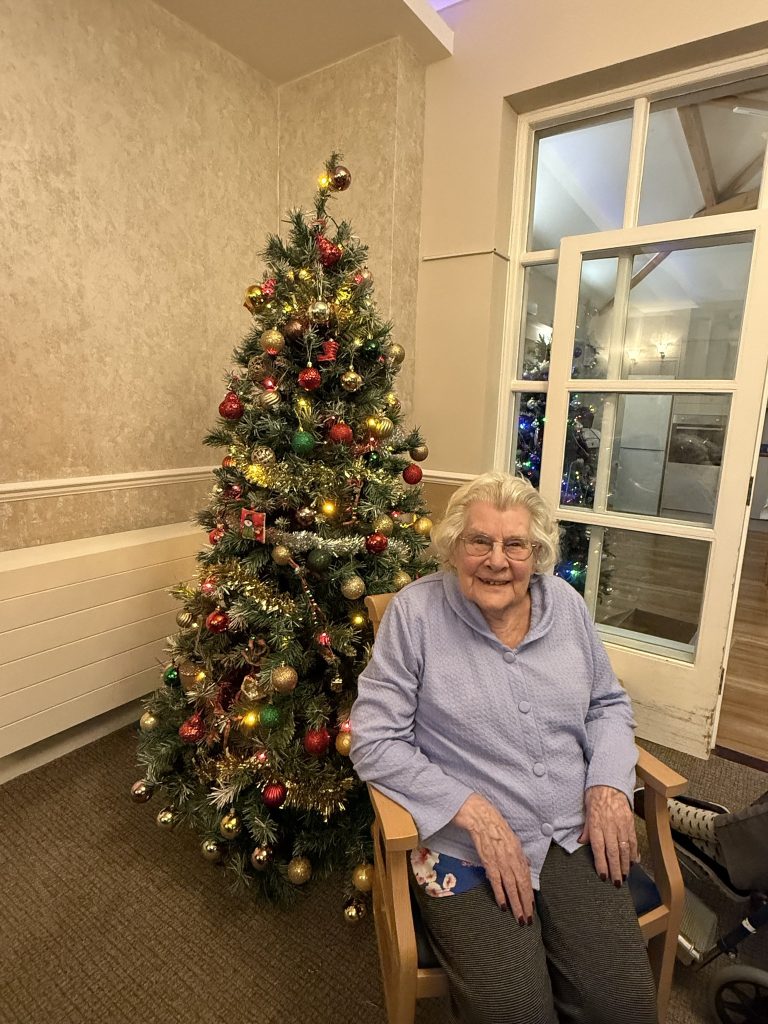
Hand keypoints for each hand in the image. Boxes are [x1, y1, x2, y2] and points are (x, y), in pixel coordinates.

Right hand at [452, 793, 533, 923]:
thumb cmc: (494, 825)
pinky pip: (496, 881)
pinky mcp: (488, 860)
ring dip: (516, 903)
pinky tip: (503, 906)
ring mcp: (501, 860)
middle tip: (528, 920)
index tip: (531, 908)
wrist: (479, 815)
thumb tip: (525, 865)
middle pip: (521, 885)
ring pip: (511, 886)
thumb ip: (517, 853)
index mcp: (518, 852)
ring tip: (519, 918)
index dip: (529, 894)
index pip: (526, 877)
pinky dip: (500, 894)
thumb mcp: (511, 838)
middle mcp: (512, 857)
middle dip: (525, 904)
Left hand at [578, 785, 637, 884]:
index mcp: (596, 824)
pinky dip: (634, 852)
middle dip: (615, 870)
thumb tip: (581, 842)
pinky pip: (633, 840)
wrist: (609, 782)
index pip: (598, 849)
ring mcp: (621, 824)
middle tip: (617, 883)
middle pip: (613, 852)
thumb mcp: (585, 811)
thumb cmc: (595, 796)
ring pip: (625, 849)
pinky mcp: (630, 822)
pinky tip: (633, 862)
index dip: (601, 864)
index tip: (603, 876)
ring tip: (625, 876)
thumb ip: (585, 829)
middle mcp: (609, 826)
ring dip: (625, 865)